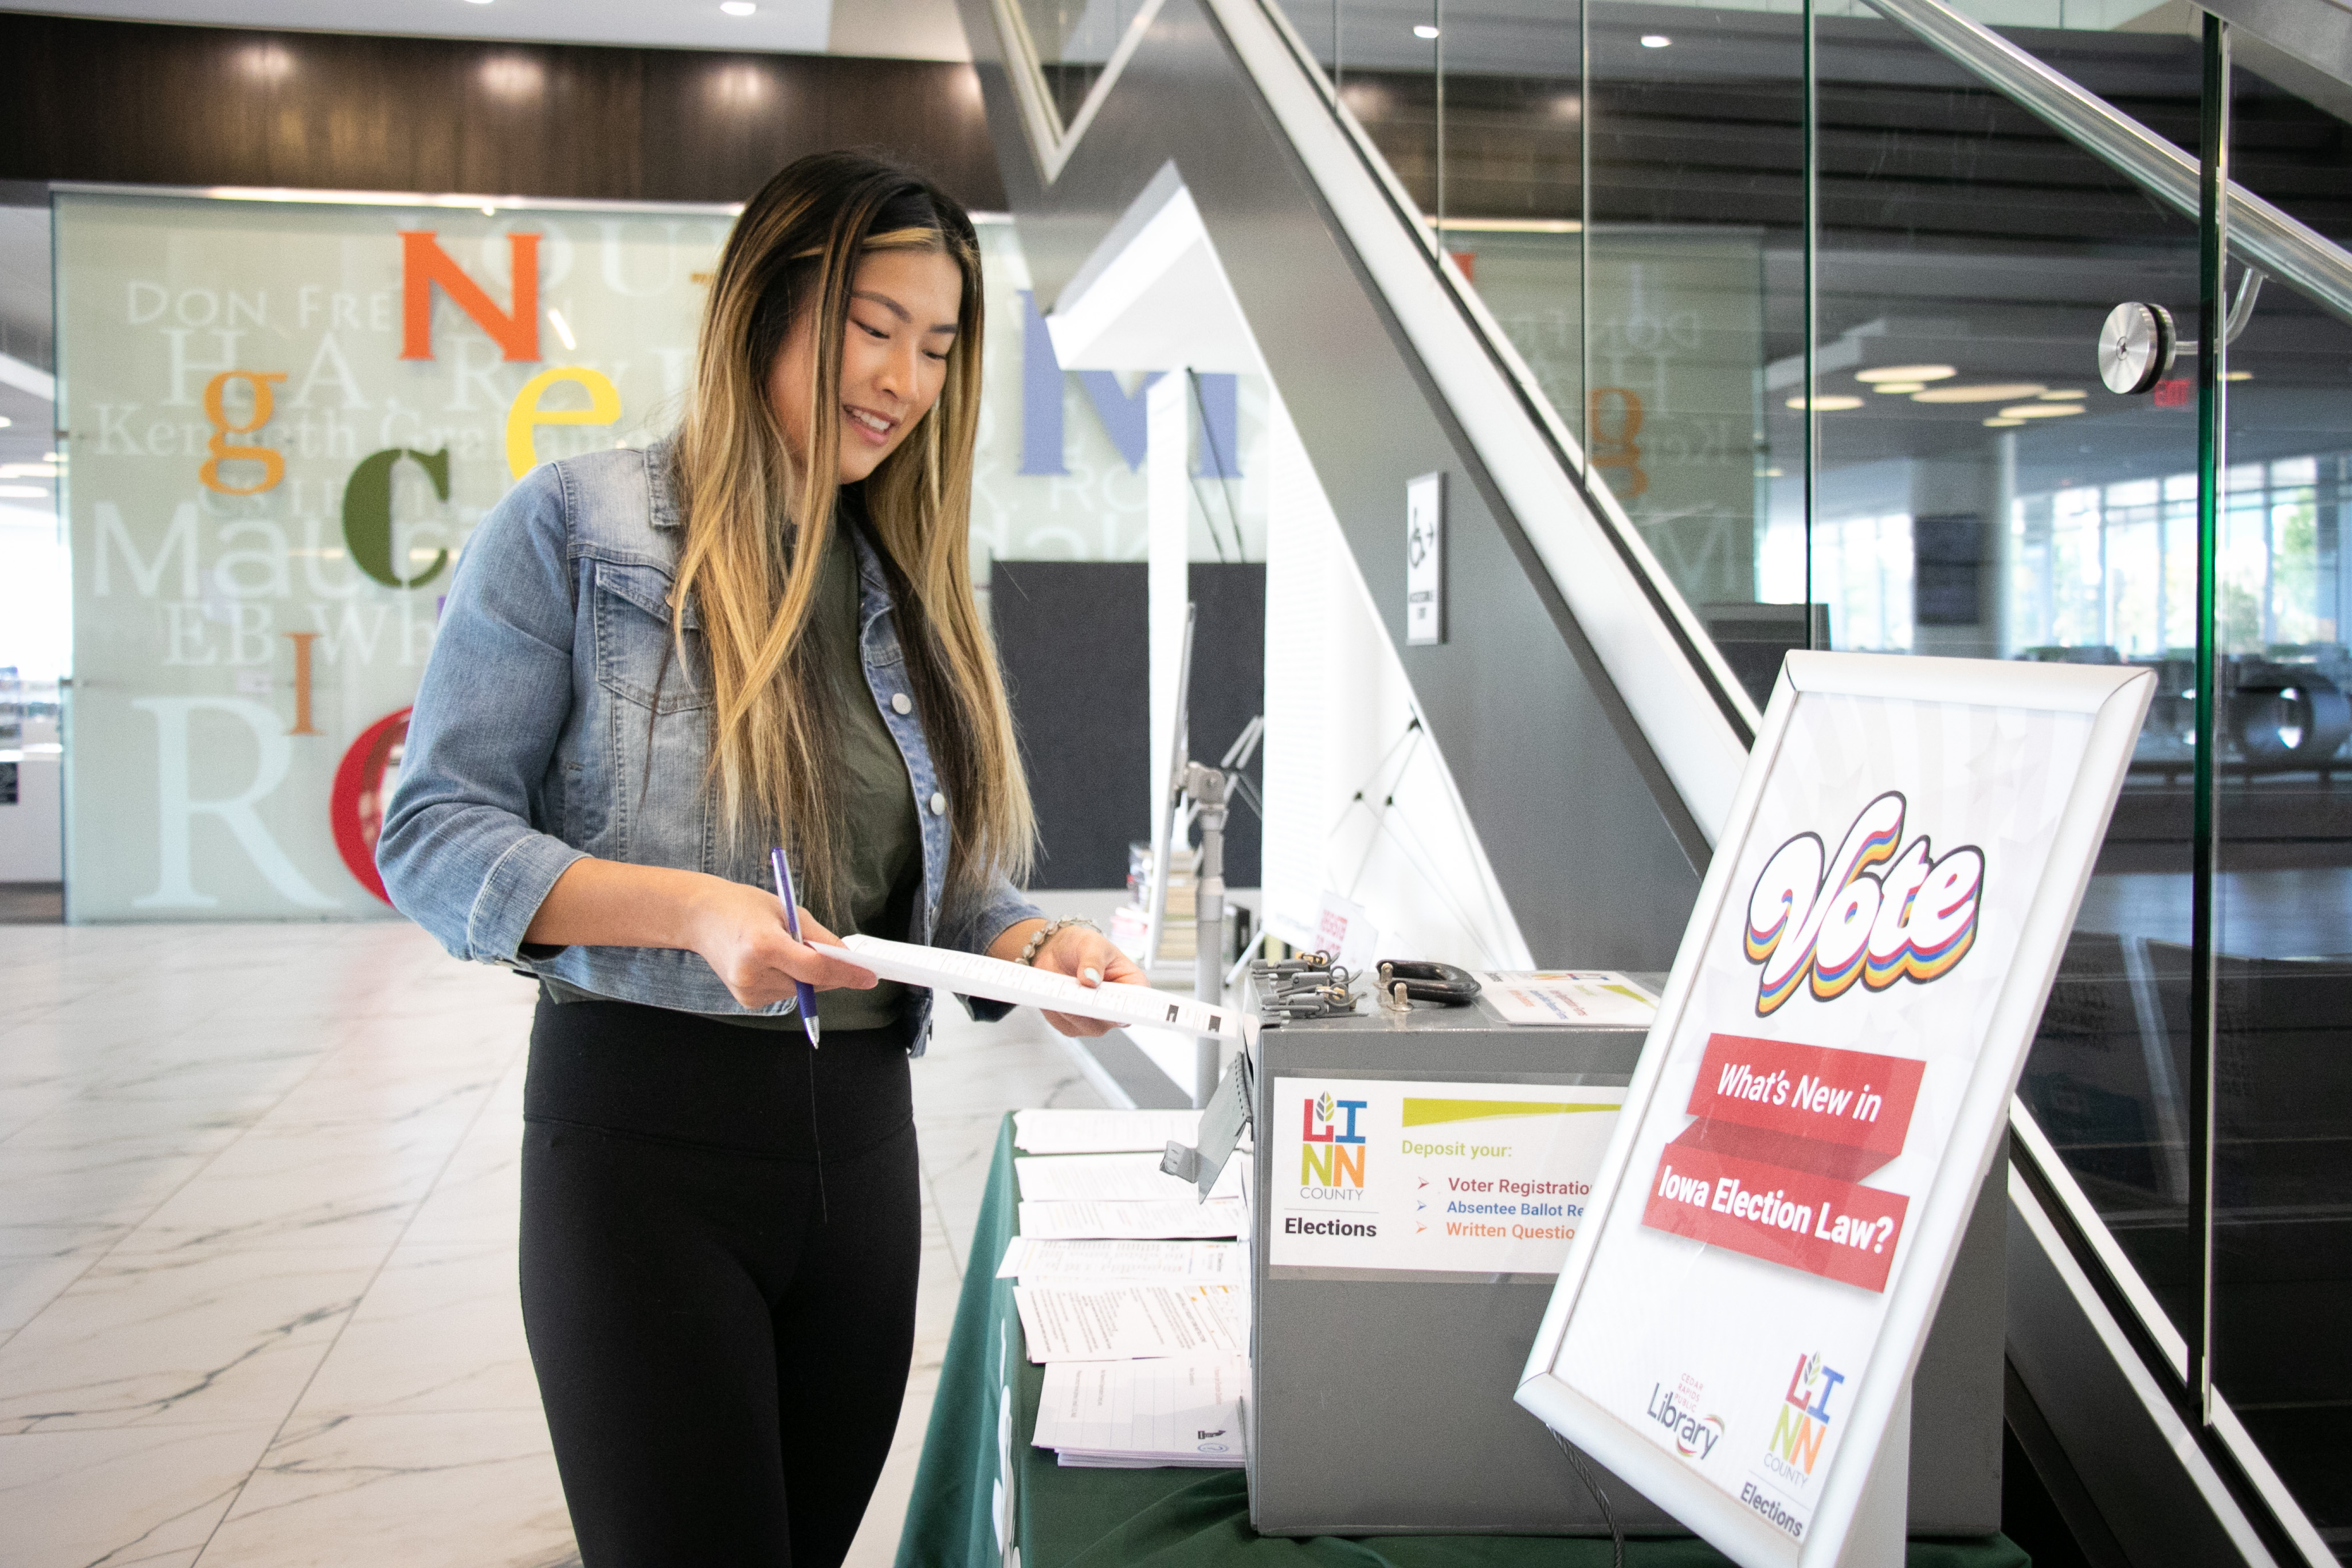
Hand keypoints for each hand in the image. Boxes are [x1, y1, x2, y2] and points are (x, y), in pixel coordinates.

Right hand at [685, 878, 876, 1009]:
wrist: (700, 917)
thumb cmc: (743, 906)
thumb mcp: (788, 910)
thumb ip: (820, 937)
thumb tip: (848, 960)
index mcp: (763, 945)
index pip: (816, 968)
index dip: (847, 974)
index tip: (869, 977)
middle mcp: (753, 973)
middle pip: (811, 983)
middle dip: (830, 972)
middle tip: (833, 953)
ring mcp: (747, 991)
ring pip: (801, 991)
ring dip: (807, 975)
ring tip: (783, 948)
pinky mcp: (746, 1000)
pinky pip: (785, 994)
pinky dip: (790, 980)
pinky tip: (771, 961)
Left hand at [1026, 923, 1148, 1037]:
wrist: (1054, 952)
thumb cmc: (1081, 946)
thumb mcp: (1091, 944)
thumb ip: (1093, 960)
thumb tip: (1090, 980)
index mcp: (1130, 984)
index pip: (1139, 1002)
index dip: (1133, 1008)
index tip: (1120, 1008)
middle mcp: (1115, 1006)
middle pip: (1112, 1018)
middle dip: (1096, 1008)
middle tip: (1082, 993)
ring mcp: (1095, 1019)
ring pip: (1088, 1025)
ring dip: (1073, 1008)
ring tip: (1062, 988)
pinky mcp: (1073, 1025)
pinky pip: (1066, 1024)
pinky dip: (1058, 1011)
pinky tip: (1053, 994)